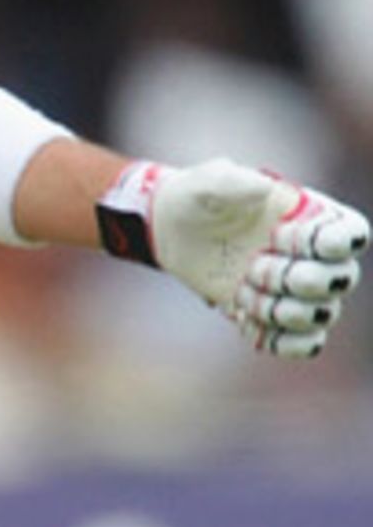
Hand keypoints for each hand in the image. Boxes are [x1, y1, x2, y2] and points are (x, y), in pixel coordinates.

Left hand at [98, 158, 368, 358]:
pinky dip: (279, 340)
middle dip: (299, 280)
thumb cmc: (200, 196)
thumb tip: (266, 190)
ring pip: (322, 316)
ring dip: (281, 310)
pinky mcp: (277, 317)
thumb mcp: (209, 181)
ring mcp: (298, 290)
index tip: (280, 234)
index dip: (330, 242)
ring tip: (242, 290)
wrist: (175, 229)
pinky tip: (246, 319)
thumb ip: (234, 180)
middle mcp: (314, 255)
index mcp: (310, 215)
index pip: (352, 234)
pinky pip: (304, 345)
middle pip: (342, 280)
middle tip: (254, 266)